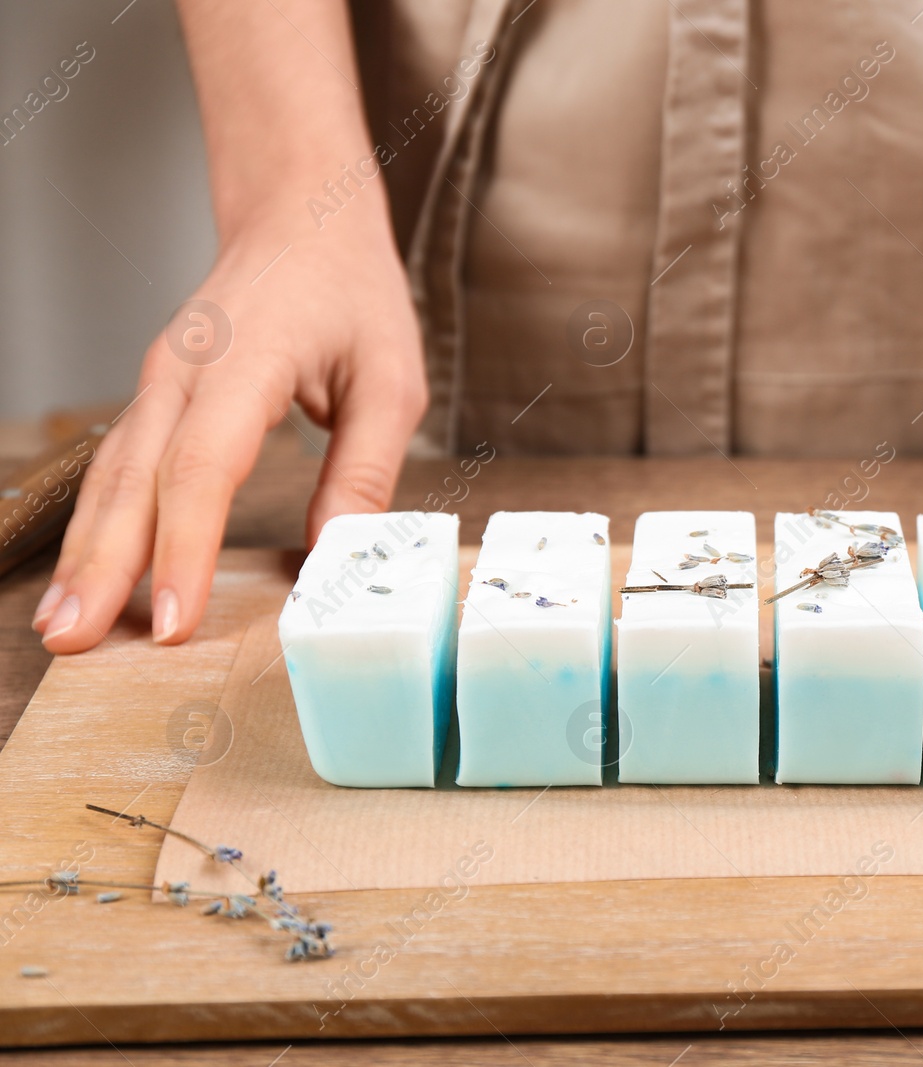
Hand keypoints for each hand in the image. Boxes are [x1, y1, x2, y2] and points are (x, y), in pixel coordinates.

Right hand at [34, 201, 425, 651]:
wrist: (301, 214)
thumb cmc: (352, 292)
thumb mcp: (390, 379)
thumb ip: (364, 468)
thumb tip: (340, 555)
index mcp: (246, 359)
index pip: (202, 466)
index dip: (185, 548)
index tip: (175, 620)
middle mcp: (184, 370)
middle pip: (134, 479)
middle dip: (103, 567)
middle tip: (75, 644)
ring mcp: (160, 379)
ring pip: (112, 475)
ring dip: (84, 553)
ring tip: (61, 628)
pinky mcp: (157, 393)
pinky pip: (119, 464)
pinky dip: (98, 522)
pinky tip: (84, 575)